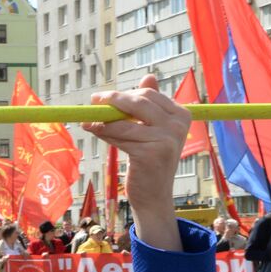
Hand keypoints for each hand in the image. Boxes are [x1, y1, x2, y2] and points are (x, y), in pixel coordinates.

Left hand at [81, 75, 185, 250]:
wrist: (153, 195)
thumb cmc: (149, 160)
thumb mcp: (152, 130)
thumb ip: (149, 105)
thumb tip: (149, 75)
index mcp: (181, 115)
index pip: (148, 95)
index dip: (124, 94)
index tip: (103, 97)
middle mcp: (178, 125)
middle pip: (139, 101)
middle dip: (112, 100)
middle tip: (93, 101)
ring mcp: (167, 139)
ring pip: (125, 120)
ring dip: (103, 119)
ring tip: (89, 122)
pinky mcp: (151, 152)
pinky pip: (120, 135)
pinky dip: (104, 131)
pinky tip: (94, 130)